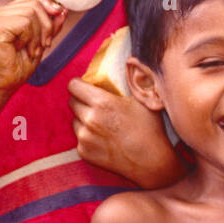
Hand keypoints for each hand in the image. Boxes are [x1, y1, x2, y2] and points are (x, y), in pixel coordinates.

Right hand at [0, 0, 65, 94]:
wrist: (0, 85)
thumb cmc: (17, 66)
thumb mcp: (40, 41)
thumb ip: (50, 24)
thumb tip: (62, 9)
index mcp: (3, 12)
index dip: (49, 5)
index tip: (59, 19)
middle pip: (35, 3)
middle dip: (47, 25)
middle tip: (44, 44)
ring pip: (32, 12)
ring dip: (40, 35)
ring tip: (33, 50)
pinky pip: (25, 22)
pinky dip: (32, 38)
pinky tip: (26, 50)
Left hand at [68, 78, 185, 187]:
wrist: (152, 162)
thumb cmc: (151, 130)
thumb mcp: (143, 100)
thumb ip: (132, 81)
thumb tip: (132, 59)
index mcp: (102, 103)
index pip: (73, 86)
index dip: (79, 84)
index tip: (85, 86)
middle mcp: (89, 119)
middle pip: (72, 102)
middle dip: (82, 101)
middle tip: (96, 105)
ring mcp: (84, 137)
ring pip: (74, 121)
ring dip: (84, 120)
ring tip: (102, 124)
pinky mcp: (84, 152)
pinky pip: (79, 138)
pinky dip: (88, 137)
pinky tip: (104, 139)